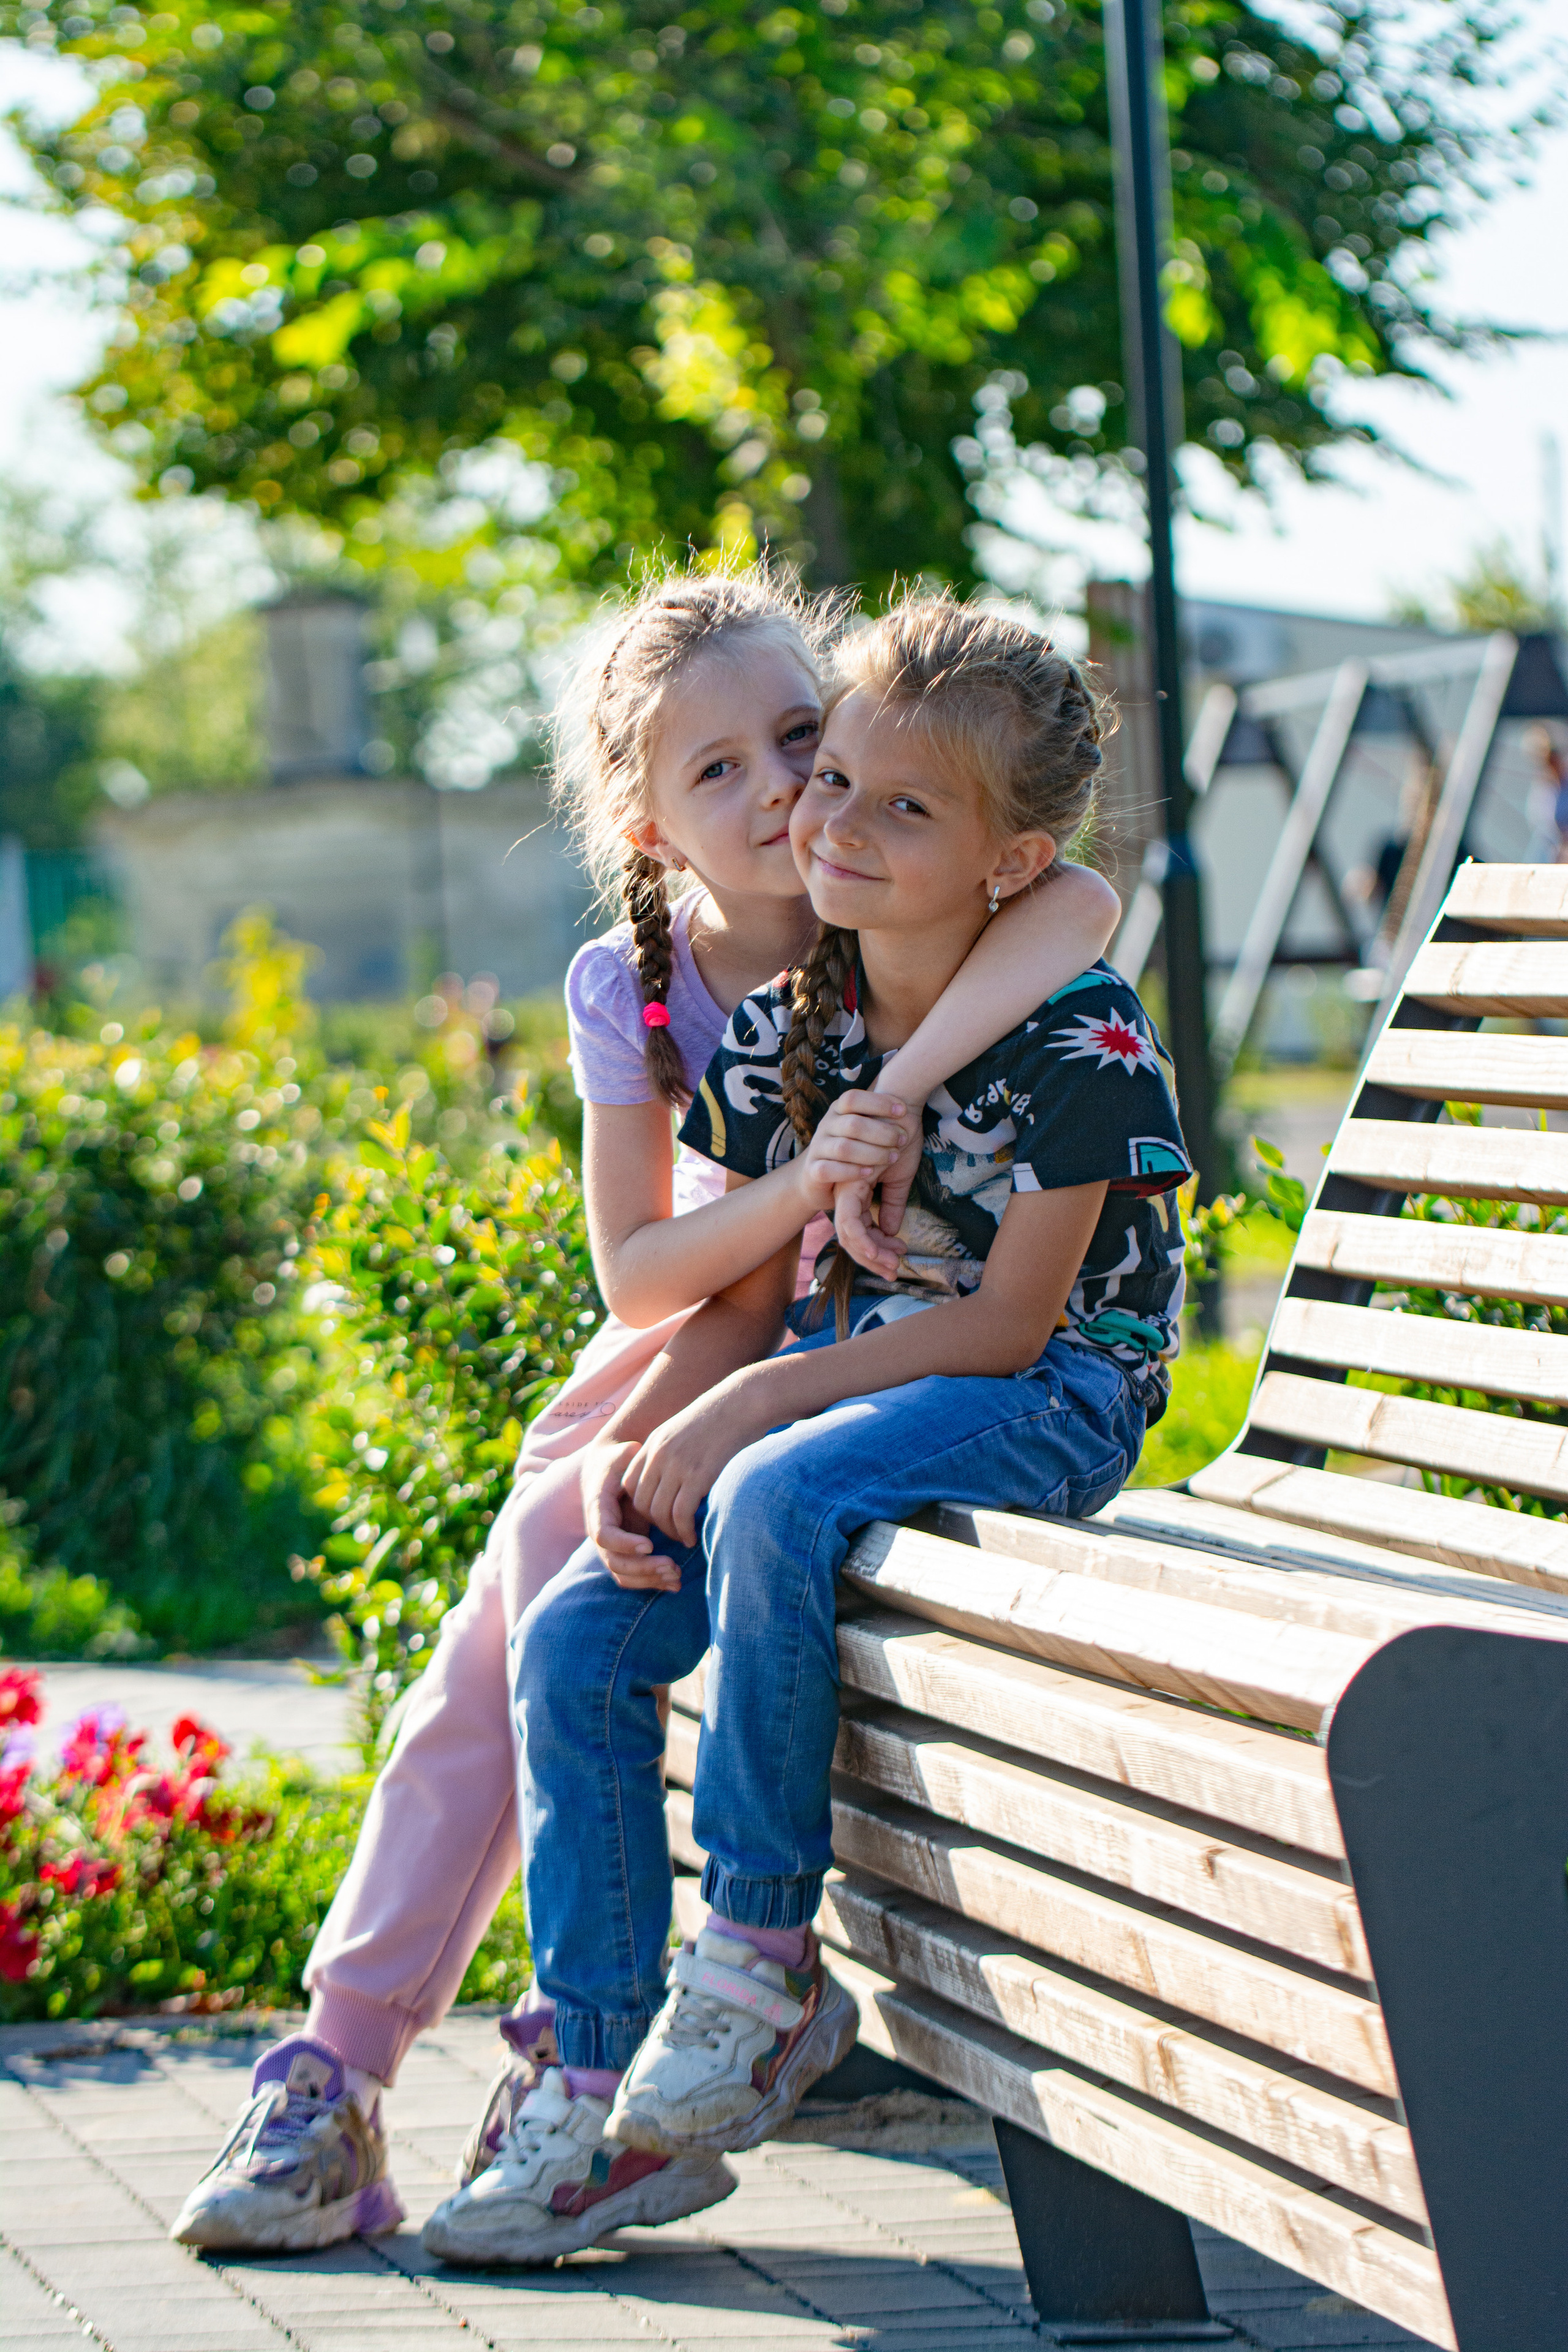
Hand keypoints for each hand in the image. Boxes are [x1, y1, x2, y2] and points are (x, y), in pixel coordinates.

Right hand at [582, 1438, 678, 1590]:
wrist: (610, 1470)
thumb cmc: (618, 1460)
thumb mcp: (621, 1454)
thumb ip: (626, 1454)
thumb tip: (633, 1449)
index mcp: (597, 1509)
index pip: (604, 1536)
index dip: (624, 1543)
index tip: (649, 1544)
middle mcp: (600, 1532)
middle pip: (614, 1562)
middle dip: (643, 1568)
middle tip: (672, 1566)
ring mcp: (611, 1545)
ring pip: (623, 1574)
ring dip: (649, 1579)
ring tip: (677, 1577)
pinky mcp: (624, 1552)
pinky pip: (633, 1575)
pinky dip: (652, 1582)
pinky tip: (675, 1583)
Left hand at [623, 1377, 768, 1548]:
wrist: (744, 1402)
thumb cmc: (722, 1417)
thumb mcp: (685, 1430)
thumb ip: (671, 1451)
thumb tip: (670, 1478)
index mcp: (653, 1443)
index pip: (629, 1484)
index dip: (639, 1505)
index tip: (658, 1514)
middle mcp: (659, 1455)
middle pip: (640, 1503)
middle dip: (653, 1524)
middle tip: (671, 1531)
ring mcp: (677, 1465)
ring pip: (658, 1512)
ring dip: (669, 1532)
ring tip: (683, 1537)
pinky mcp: (698, 1475)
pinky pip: (680, 1514)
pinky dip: (684, 1531)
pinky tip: (692, 1537)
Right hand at [796, 1090, 908, 1218]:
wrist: (817, 1176)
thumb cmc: (852, 1149)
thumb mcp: (861, 1129)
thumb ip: (876, 1118)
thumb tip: (906, 1107)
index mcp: (837, 1110)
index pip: (853, 1098)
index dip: (878, 1102)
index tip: (904, 1111)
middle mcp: (826, 1125)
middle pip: (853, 1124)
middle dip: (883, 1132)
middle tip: (903, 1139)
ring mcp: (818, 1148)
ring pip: (844, 1148)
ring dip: (873, 1153)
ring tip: (893, 1157)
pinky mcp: (813, 1170)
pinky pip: (829, 1170)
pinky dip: (851, 1171)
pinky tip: (869, 1172)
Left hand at [834, 1117, 924, 1276]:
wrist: (900, 1105)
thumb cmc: (900, 1135)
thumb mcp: (900, 1177)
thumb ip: (892, 1204)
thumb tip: (891, 1230)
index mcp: (856, 1192)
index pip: (860, 1232)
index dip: (877, 1251)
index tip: (898, 1258)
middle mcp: (846, 1192)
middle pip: (850, 1239)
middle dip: (872, 1259)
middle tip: (895, 1269)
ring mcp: (845, 1189)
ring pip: (848, 1235)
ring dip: (872, 1253)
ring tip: (894, 1261)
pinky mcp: (849, 1184)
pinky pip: (850, 1221)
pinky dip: (866, 1238)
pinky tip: (883, 1245)